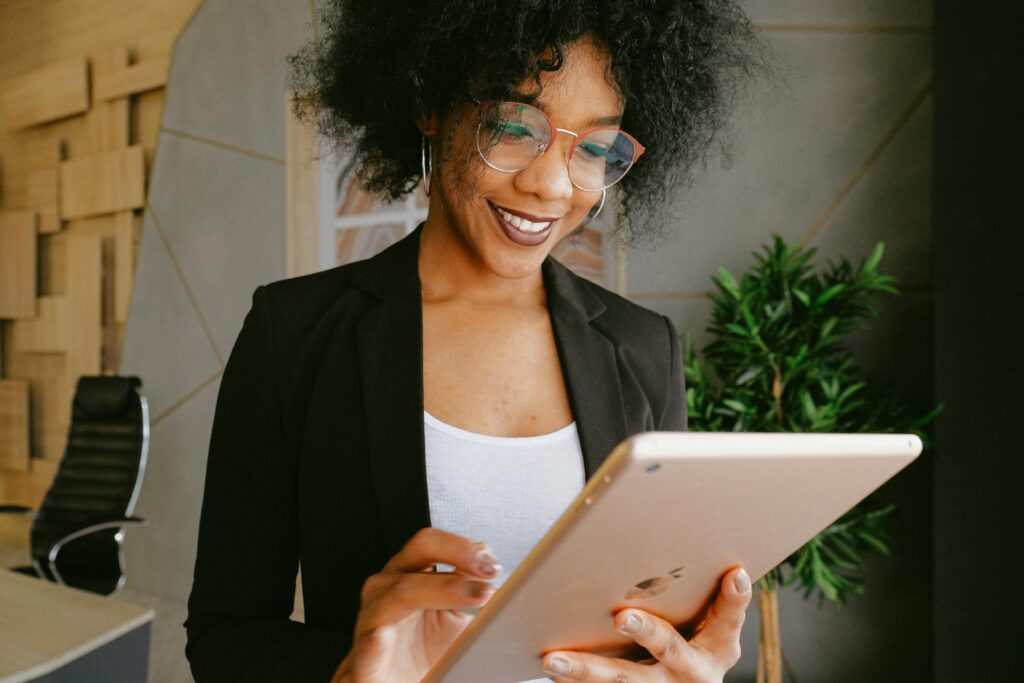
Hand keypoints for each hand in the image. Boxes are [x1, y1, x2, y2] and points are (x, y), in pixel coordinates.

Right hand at [331, 528, 500, 682]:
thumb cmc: (427, 653)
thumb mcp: (459, 620)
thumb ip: (476, 593)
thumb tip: (510, 580)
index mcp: (410, 573)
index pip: (433, 544)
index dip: (463, 548)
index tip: (493, 564)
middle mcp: (388, 589)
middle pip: (418, 553)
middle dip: (456, 555)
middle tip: (489, 571)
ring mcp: (372, 620)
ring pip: (398, 593)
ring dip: (439, 591)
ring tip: (474, 597)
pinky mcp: (364, 660)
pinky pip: (368, 645)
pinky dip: (376, 640)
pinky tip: (387, 637)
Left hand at [540, 566, 751, 682]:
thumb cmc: (693, 640)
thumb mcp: (708, 624)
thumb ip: (704, 594)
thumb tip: (701, 545)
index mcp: (718, 647)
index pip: (729, 618)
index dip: (734, 598)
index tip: (734, 574)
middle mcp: (694, 671)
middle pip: (669, 648)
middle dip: (646, 631)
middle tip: (622, 616)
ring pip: (623, 680)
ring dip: (587, 669)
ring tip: (554, 659)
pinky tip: (551, 668)